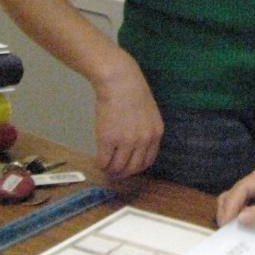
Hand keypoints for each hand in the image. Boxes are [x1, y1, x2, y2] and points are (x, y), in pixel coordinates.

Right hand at [92, 50, 163, 178]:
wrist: (120, 81)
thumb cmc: (132, 92)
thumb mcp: (149, 113)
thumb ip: (145, 130)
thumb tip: (135, 146)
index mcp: (156, 134)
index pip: (148, 161)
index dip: (136, 168)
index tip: (128, 168)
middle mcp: (144, 141)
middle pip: (133, 168)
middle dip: (123, 173)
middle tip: (114, 173)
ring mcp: (126, 141)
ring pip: (118, 167)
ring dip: (110, 170)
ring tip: (105, 168)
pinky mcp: (108, 139)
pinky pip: (104, 160)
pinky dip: (100, 164)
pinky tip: (98, 161)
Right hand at [217, 164, 254, 228]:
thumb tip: (240, 219)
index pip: (241, 189)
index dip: (231, 207)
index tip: (225, 226)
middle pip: (232, 194)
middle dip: (227, 212)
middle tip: (224, 234)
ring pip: (233, 201)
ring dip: (230, 216)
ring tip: (229, 234)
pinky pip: (240, 208)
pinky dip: (236, 219)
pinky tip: (237, 231)